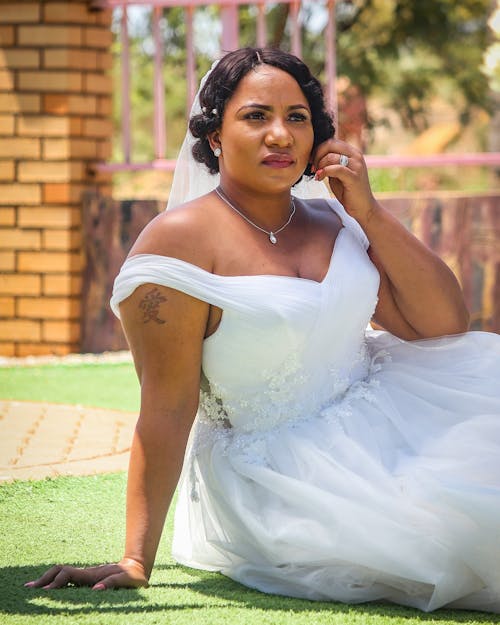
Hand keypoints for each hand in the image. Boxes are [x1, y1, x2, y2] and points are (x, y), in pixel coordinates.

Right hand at [24, 558, 148, 590]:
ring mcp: (85, 575)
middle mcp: (85, 574)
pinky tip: (47, 588)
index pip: (68, 576)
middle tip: (28, 588)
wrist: (137, 566)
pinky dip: (54, 582)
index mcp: (92, 575)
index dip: (56, 583)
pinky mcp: (86, 578)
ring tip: (32, 587)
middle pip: (59, 571)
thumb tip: (95, 589)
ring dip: (46, 579)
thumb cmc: (132, 576)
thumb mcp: (126, 580)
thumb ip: (112, 583)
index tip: (45, 592)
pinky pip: (66, 579)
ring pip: (61, 573)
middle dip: (44, 579)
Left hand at [312, 138, 377, 226]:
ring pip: (331, 156)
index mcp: (352, 152)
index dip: (318, 150)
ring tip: (317, 175)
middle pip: (330, 144)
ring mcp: (356, 165)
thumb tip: (315, 156)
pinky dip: (324, 172)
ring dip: (319, 165)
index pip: (331, 141)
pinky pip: (336, 169)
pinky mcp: (354, 177)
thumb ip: (330, 163)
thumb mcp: (337, 173)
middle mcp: (356, 156)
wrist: (362, 207)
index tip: (312, 161)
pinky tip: (319, 178)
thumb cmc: (348, 191)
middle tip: (313, 168)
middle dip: (317, 155)